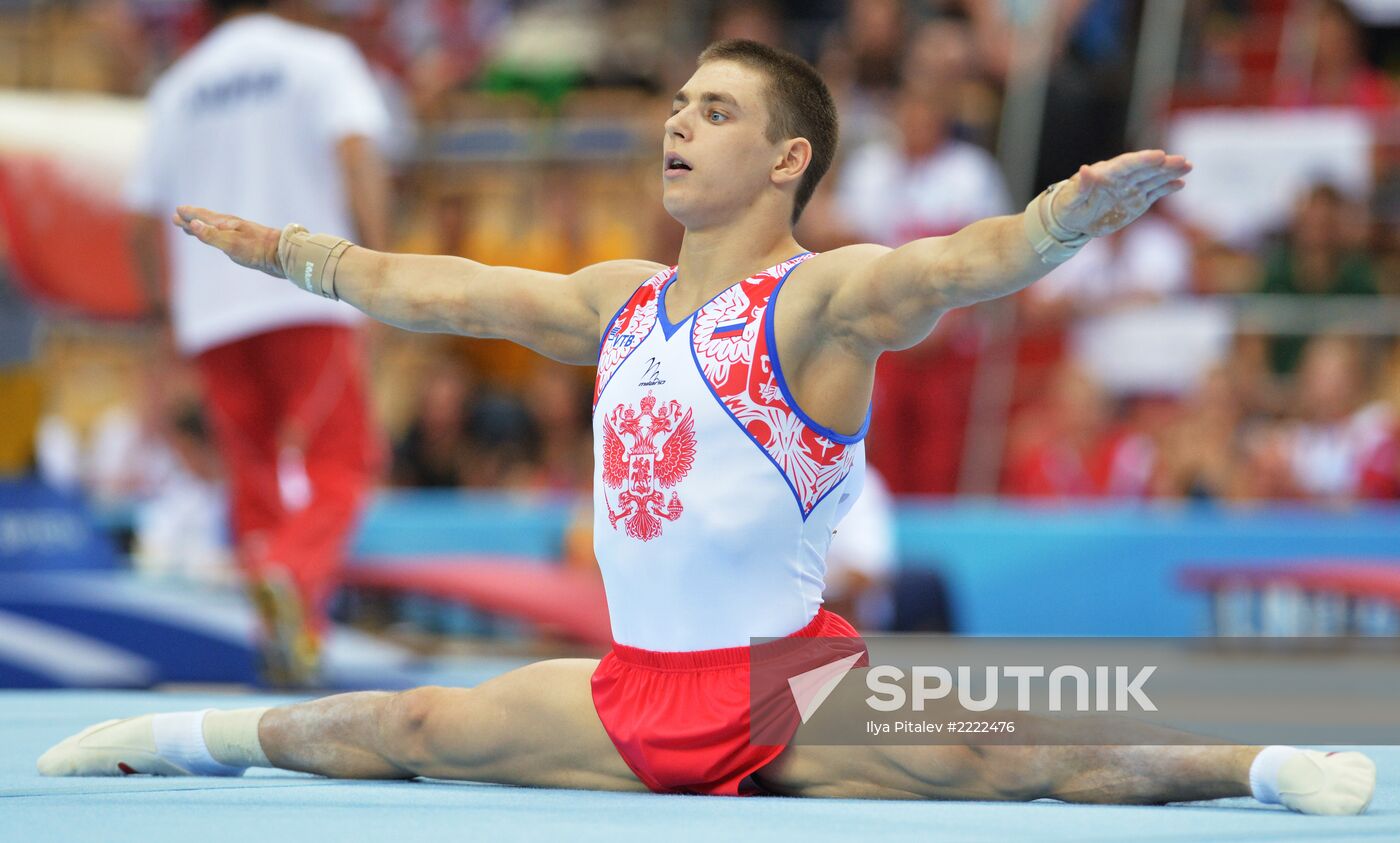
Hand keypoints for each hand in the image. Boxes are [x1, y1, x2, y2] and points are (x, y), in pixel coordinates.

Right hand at [171, 206, 283, 278]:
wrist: (282, 255)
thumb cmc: (256, 250)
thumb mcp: (231, 244)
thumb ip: (211, 235)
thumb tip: (192, 224)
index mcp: (225, 224)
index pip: (202, 217)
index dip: (189, 215)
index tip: (177, 211)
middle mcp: (230, 226)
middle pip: (206, 220)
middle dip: (191, 219)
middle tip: (177, 217)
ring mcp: (238, 233)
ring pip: (214, 227)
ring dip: (201, 226)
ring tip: (191, 226)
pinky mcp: (245, 242)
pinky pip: (223, 235)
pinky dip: (214, 234)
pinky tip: (218, 238)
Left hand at [1051, 150, 1190, 237]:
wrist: (1073, 220)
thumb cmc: (1068, 207)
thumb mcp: (1070, 199)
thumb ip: (1081, 186)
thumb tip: (1085, 169)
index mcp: (1106, 174)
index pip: (1127, 165)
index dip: (1143, 160)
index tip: (1159, 156)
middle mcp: (1122, 179)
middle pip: (1145, 169)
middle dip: (1164, 165)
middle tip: (1182, 161)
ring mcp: (1131, 189)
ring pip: (1153, 178)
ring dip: (1170, 173)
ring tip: (1187, 166)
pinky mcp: (1137, 201)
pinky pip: (1154, 193)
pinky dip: (1167, 188)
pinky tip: (1181, 183)